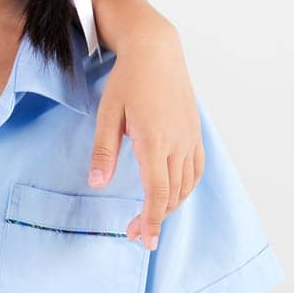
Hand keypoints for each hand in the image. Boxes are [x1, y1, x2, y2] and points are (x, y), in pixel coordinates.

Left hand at [87, 24, 202, 250]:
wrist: (156, 51)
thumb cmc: (127, 81)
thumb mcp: (107, 115)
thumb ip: (104, 151)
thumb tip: (96, 184)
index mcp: (154, 141)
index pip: (156, 193)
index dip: (151, 221)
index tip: (144, 241)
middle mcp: (178, 143)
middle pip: (172, 195)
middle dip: (156, 219)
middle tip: (135, 233)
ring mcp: (190, 138)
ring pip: (186, 185)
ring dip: (170, 206)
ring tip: (150, 216)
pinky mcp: (195, 132)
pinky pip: (196, 170)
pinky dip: (185, 188)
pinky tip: (172, 192)